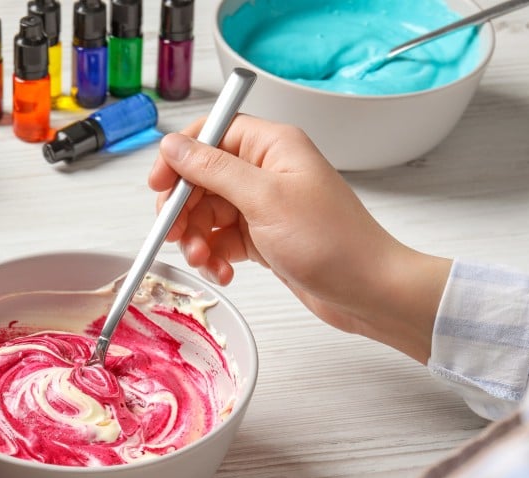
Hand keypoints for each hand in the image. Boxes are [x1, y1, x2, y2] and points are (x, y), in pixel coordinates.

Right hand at [148, 115, 451, 363]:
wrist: (368, 291)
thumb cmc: (332, 243)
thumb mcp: (265, 199)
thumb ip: (214, 169)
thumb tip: (174, 145)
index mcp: (272, 146)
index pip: (211, 134)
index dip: (179, 158)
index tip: (159, 187)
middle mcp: (266, 171)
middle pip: (202, 177)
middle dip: (184, 209)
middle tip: (176, 235)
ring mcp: (264, 205)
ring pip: (208, 212)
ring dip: (197, 238)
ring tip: (205, 260)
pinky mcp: (264, 237)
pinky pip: (222, 239)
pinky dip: (215, 255)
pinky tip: (223, 271)